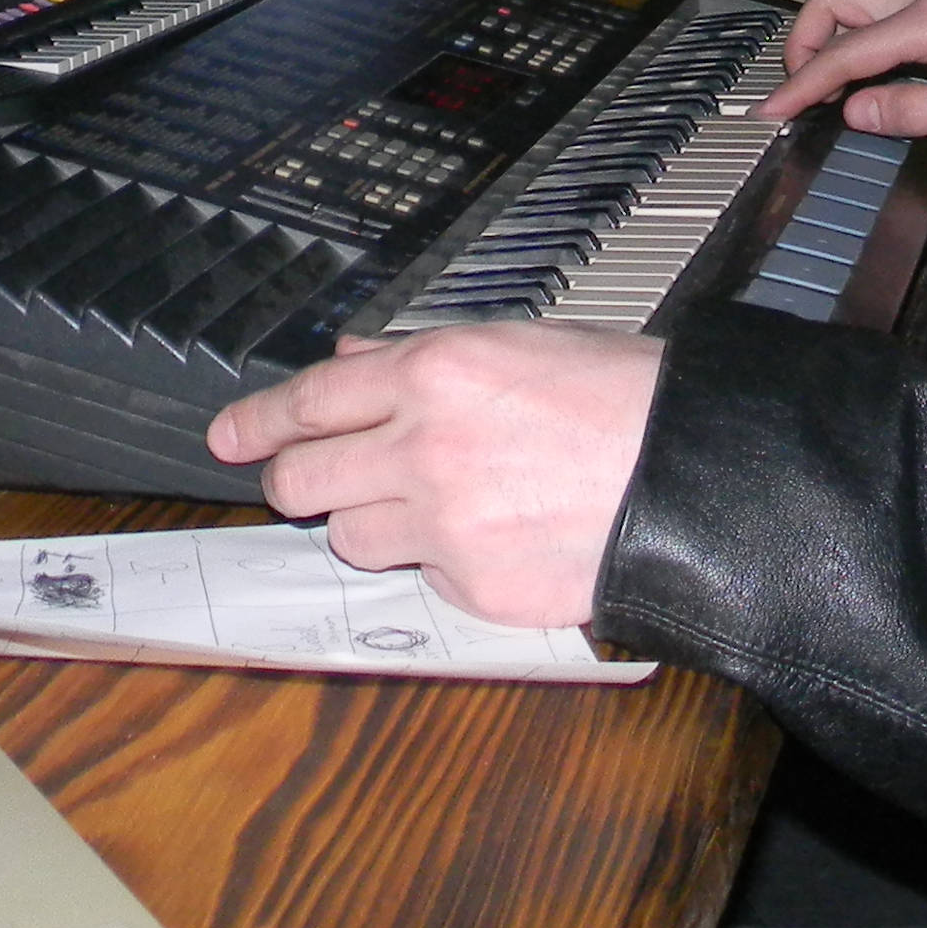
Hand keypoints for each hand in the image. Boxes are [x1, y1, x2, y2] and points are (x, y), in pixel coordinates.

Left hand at [206, 325, 662, 629]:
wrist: (698, 477)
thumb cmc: (626, 400)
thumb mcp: (522, 343)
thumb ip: (422, 355)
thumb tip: (354, 361)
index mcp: (435, 369)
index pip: (311, 398)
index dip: (257, 421)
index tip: (228, 435)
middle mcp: (424, 443)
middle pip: (302, 478)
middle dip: (290, 481)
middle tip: (297, 482)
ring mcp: (443, 521)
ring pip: (349, 538)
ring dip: (368, 525)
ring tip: (427, 507)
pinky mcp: (471, 584)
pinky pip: (418, 578)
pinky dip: (438, 563)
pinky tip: (490, 536)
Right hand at [758, 0, 926, 140]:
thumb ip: (914, 110)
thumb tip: (852, 112)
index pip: (845, 54)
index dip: (801, 87)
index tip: (769, 115)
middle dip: (803, 41)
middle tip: (801, 93)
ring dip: (831, 36)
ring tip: (828, 87)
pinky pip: (888, 10)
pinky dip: (861, 36)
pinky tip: (872, 72)